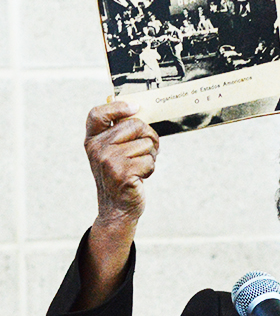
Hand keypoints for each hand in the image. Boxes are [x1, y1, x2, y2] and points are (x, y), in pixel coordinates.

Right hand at [85, 100, 159, 228]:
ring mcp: (109, 160)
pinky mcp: (122, 173)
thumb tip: (135, 106)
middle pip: (136, 124)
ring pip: (147, 143)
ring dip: (150, 156)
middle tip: (146, 150)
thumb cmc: (120, 175)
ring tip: (138, 167)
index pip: (97, 114)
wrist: (117, 208)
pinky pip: (150, 160)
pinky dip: (150, 169)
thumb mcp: (112, 152)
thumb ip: (118, 132)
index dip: (116, 106)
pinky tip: (139, 177)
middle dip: (149, 136)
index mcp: (93, 140)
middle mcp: (97, 148)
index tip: (135, 107)